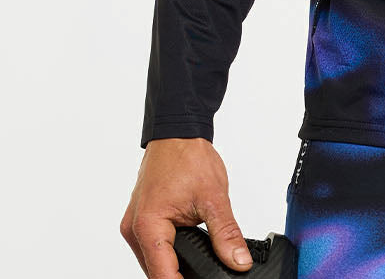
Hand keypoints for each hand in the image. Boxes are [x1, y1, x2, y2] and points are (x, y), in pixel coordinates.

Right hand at [120, 137, 253, 276]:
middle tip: (208, 269)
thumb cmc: (188, 156)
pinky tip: (187, 248)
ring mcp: (134, 225)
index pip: (163, 275)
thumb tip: (239, 261)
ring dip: (174, 263)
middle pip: (156, 271)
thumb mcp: (214, 197)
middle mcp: (134, 229)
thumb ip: (226, 233)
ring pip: (154, 261)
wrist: (177, 132)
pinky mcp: (139, 221)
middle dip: (181, 274)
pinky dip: (169, 251)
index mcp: (148, 225)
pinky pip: (153, 247)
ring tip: (200, 258)